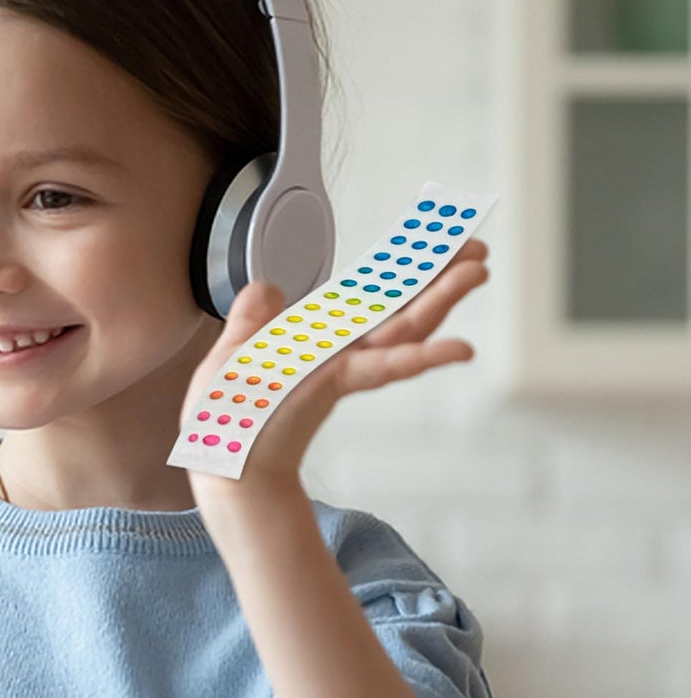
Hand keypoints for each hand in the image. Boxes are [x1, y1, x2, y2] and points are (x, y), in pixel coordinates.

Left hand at [180, 240, 490, 504]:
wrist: (220, 456)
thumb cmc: (226, 412)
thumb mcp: (233, 351)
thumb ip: (253, 318)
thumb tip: (267, 286)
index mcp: (317, 337)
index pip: (368, 297)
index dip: (401, 268)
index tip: (433, 240)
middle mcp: (339, 351)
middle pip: (400, 307)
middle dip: (439, 276)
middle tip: (478, 248)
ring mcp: (342, 366)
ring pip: (403, 327)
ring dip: (442, 298)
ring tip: (478, 270)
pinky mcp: (335, 383)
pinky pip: (383, 367)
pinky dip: (423, 358)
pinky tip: (460, 350)